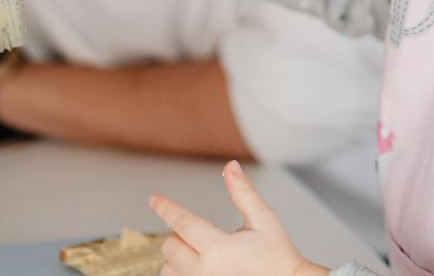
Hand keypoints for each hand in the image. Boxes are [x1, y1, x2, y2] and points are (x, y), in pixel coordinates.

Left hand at [149, 161, 327, 275]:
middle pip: (170, 246)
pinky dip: (180, 273)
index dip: (166, 208)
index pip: (182, 223)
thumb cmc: (278, 257)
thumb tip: (230, 167)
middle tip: (200, 232)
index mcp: (220, 249)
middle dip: (179, 234)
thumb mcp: (264, 220)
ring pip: (168, 269)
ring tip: (198, 253)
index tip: (155, 199)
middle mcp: (205, 271)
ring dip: (176, 257)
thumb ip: (243, 193)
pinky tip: (196, 266)